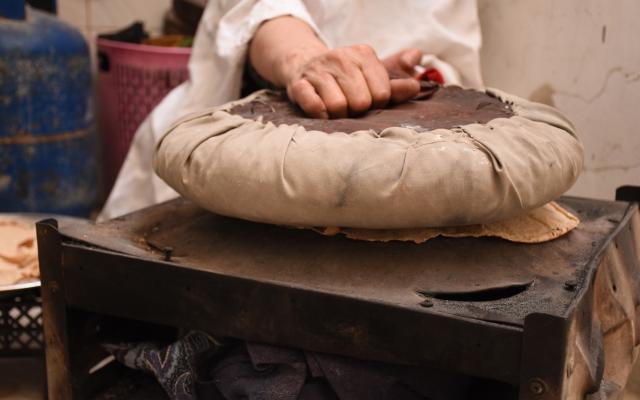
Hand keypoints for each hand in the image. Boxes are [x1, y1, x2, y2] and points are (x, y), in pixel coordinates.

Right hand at [283, 45, 420, 118]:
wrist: (305, 65)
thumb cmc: (346, 78)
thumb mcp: (372, 76)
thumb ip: (395, 84)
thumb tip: (416, 86)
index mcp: (364, 54)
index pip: (383, 93)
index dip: (377, 104)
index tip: (368, 100)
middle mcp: (341, 57)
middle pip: (361, 102)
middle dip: (357, 111)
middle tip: (351, 106)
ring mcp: (318, 70)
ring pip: (338, 106)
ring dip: (338, 115)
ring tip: (336, 109)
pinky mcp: (299, 83)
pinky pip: (315, 107)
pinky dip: (320, 115)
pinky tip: (322, 112)